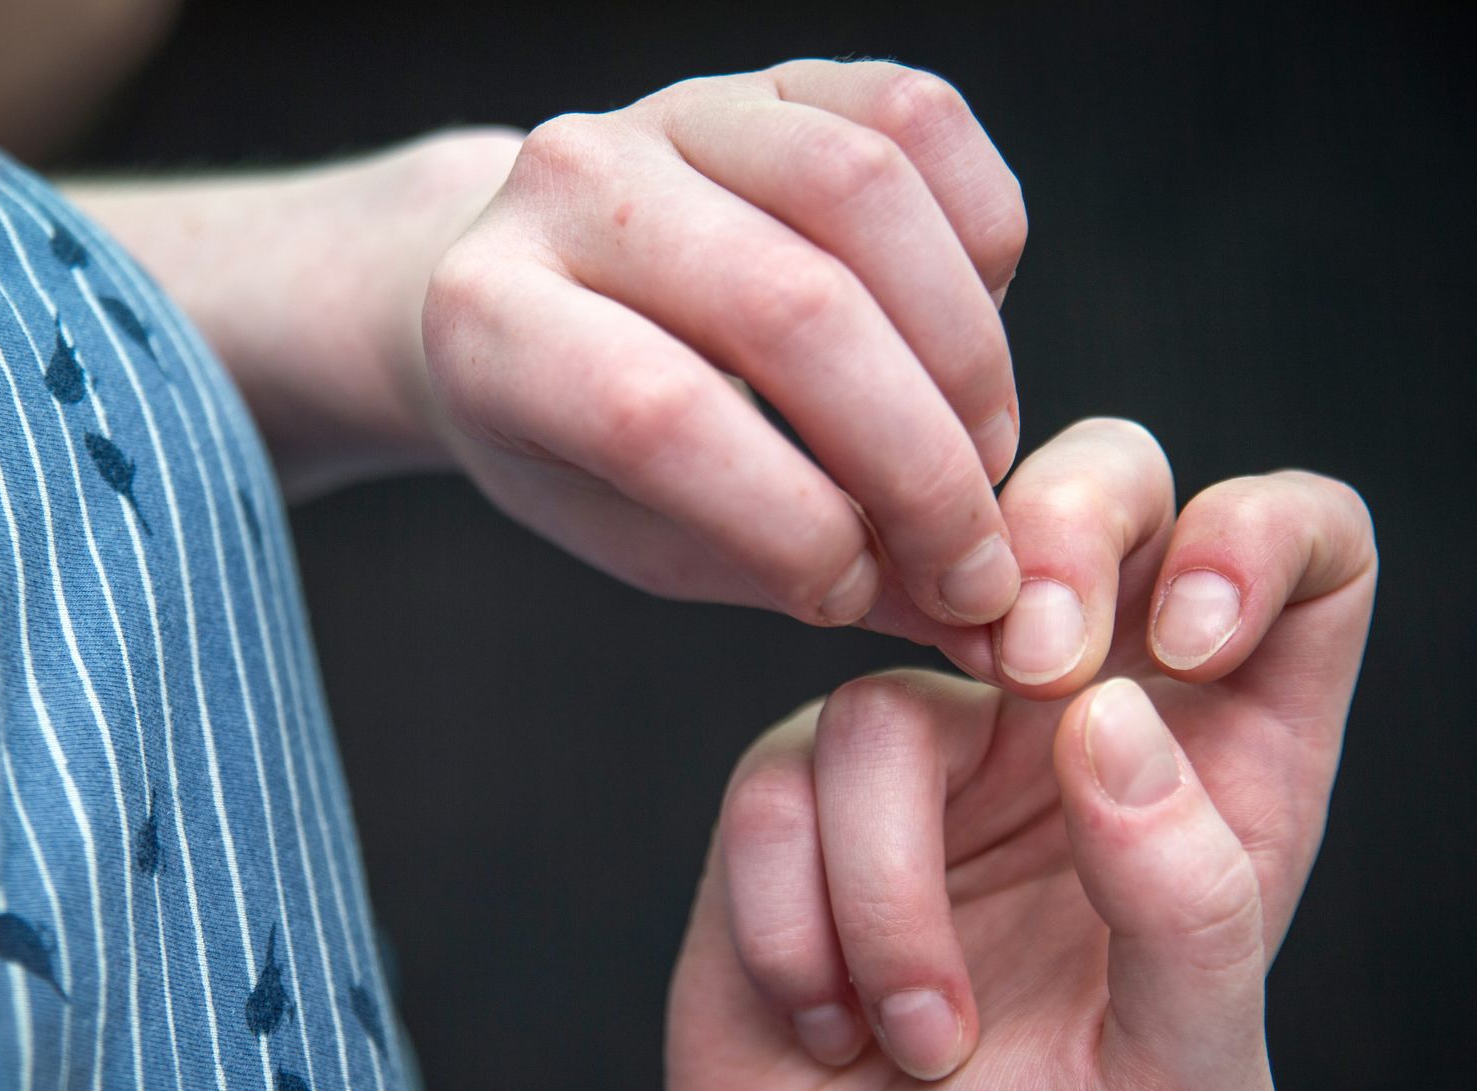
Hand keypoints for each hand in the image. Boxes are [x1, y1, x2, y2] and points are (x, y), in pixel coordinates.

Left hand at [421, 60, 1027, 633]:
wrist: (532, 294)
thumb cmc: (585, 447)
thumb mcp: (645, 537)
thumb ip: (792, 573)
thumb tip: (979, 626)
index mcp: (494, 321)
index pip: (657, 417)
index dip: (791, 523)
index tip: (859, 596)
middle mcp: (568, 188)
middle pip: (789, 306)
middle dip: (916, 460)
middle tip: (971, 557)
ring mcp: (671, 111)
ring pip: (864, 192)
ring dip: (963, 352)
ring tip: (982, 453)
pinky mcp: (770, 77)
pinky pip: (916, 117)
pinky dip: (981, 236)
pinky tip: (977, 329)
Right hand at [655, 419, 1376, 1090]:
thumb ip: (1192, 908)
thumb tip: (1115, 717)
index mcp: (1227, 779)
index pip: (1305, 561)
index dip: (1258, 540)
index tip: (1184, 642)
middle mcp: (1084, 729)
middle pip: (1107, 488)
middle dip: (1063, 534)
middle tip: (1029, 669)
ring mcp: (937, 746)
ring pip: (898, 696)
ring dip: (894, 903)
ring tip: (914, 1040)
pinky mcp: (800, 787)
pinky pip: (784, 779)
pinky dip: (802, 926)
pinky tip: (828, 1022)